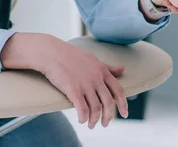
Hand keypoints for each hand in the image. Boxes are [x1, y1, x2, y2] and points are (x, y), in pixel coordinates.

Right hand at [1, 33, 127, 128]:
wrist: (52, 53)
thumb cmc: (71, 55)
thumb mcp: (93, 59)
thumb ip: (108, 67)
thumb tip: (123, 69)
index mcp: (102, 71)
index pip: (118, 91)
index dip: (123, 104)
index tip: (125, 114)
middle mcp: (96, 78)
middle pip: (109, 103)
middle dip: (109, 116)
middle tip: (105, 124)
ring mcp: (86, 84)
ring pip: (96, 108)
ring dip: (94, 120)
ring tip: (90, 124)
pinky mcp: (74, 90)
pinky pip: (82, 109)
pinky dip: (83, 117)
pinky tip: (81, 120)